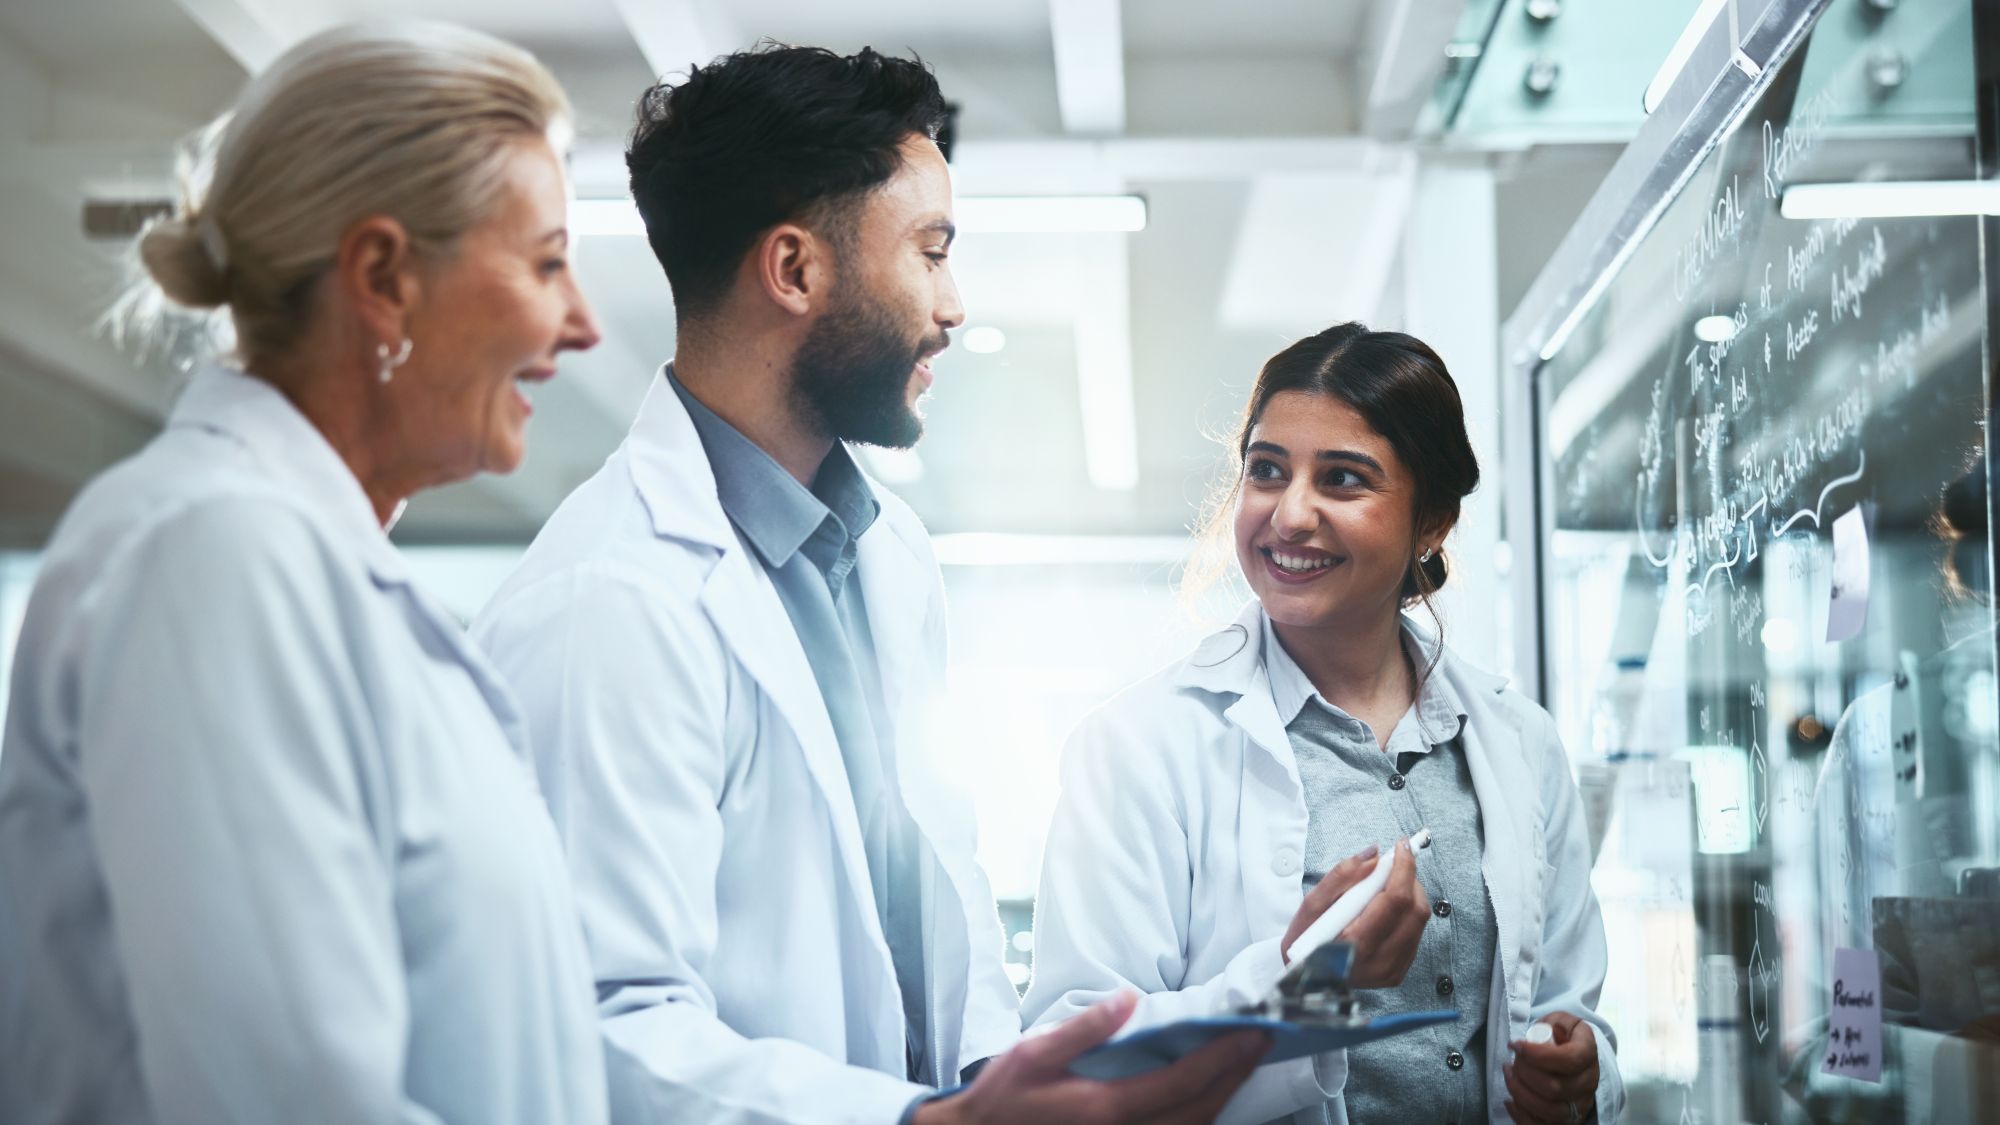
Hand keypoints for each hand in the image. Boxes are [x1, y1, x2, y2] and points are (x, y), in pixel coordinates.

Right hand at [915, 991, 1268, 1124]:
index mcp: (1106, 1108)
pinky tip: (1204, 1097)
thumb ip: (1086, 1029)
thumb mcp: (1033, 1053)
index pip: (1182, 1082)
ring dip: (1221, 1100)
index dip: (1224, 1059)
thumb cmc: (1003, 1100)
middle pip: (1200, 1111)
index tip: (1254, 1035)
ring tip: (1239, 1065)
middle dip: (1234, 1078)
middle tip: (1260, 1045)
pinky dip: (1197, 1118)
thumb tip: (1128, 999)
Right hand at [1281, 840, 1430, 988]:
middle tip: (1392, 865)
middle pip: (1415, 910)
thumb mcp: (1312, 904)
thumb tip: (1374, 855)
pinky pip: (1415, 934)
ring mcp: (1391, 970)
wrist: (1304, 978)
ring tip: (1386, 887)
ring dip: (1410, 895)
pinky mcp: (1398, 972)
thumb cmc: (1304, 941)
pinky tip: (1386, 910)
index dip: (1404, 868)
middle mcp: (1379, 962)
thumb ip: (1342, 876)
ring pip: (1419, 921)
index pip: (1396, 900)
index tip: (1401, 848)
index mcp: (1356, 944)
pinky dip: (1406, 914)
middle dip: (1409, 879)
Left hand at [1504, 1013, 1598, 1123]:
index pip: (1568, 1060)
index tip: (1516, 1045)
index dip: (1537, 1054)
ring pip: (1550, 1111)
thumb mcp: (1561, 1020)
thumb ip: (1554, 1023)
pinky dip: (1521, 1115)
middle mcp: (1588, 1083)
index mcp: (1588, 1054)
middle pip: (1555, 1088)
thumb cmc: (1562, 1036)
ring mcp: (1579, 1105)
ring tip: (1509, 1076)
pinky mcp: (1567, 1120)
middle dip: (1524, 1073)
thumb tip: (1542, 1035)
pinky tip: (1510, 1100)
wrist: (1574, 1055)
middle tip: (1512, 1061)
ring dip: (1521, 1094)